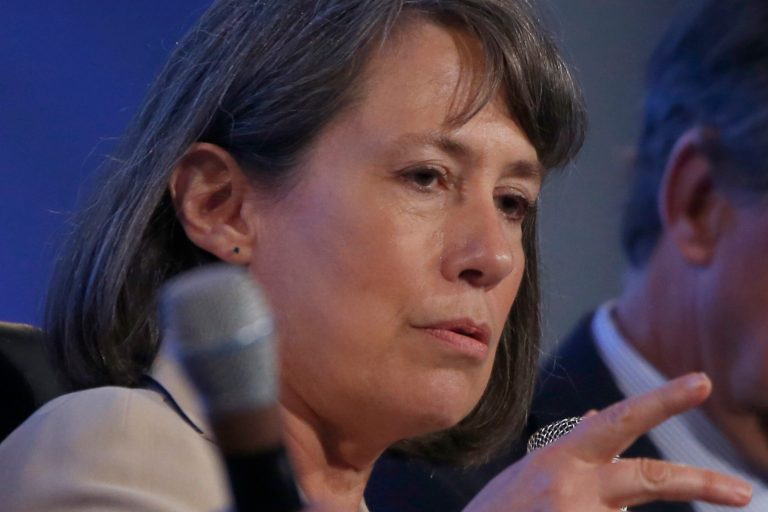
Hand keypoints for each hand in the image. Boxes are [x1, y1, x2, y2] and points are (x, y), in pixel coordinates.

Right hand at [463, 373, 751, 510]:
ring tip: (560, 511)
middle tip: (743, 492)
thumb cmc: (500, 509)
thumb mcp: (534, 468)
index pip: (620, 419)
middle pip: (650, 479)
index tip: (702, 382)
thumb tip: (599, 414)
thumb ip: (572, 445)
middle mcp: (573, 486)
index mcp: (563, 456)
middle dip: (700, 483)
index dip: (663, 400)